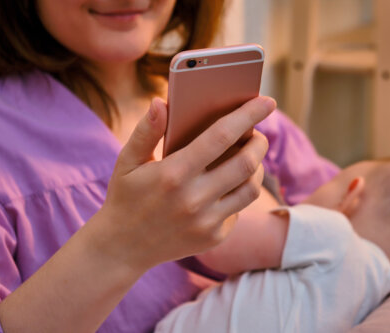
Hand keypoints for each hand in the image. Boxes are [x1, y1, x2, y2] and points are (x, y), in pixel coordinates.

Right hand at [94, 96, 275, 270]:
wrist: (123, 248)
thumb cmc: (126, 197)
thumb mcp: (127, 162)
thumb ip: (146, 131)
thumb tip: (160, 102)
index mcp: (174, 173)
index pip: (221, 136)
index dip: (247, 115)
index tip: (267, 100)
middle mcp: (194, 199)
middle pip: (246, 162)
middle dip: (259, 142)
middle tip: (257, 134)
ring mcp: (206, 222)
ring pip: (251, 188)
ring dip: (257, 168)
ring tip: (249, 157)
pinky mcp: (213, 237)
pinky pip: (239, 209)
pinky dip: (239, 192)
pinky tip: (228, 185)